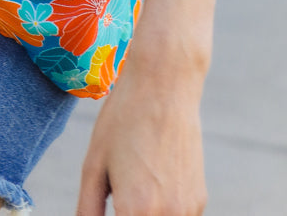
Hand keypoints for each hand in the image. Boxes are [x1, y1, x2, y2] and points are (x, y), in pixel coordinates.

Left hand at [75, 53, 206, 215]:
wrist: (165, 84)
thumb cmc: (124, 118)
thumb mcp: (93, 164)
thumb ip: (87, 210)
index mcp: (135, 210)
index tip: (110, 207)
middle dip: (127, 215)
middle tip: (118, 193)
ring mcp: (187, 210)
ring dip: (144, 215)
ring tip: (133, 184)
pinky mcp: (199, 200)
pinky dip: (162, 211)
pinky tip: (150, 180)